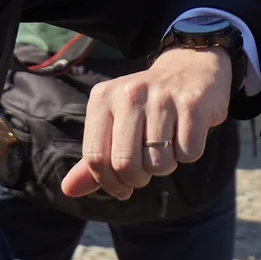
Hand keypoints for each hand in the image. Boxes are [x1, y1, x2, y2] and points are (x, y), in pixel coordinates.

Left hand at [61, 47, 231, 199]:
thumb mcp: (114, 124)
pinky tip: (185, 134)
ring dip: (166, 165)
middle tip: (147, 168)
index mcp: (102, 98)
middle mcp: (129, 94)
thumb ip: (94, 159)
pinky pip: (189, 153)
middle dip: (138, 179)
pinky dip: (188, 153)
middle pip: (126, 164)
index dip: (109, 183)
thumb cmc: (147, 107)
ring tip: (167, 144)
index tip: (123, 188)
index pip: (95, 158)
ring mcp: (161, 97)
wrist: (190, 70)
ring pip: (159, 163)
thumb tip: (68, 189)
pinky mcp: (192, 103)